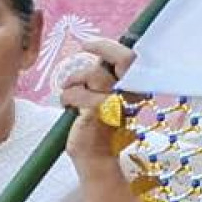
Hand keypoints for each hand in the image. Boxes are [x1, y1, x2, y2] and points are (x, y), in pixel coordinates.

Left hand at [59, 37, 134, 158]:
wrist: (95, 156)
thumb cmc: (98, 126)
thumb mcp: (106, 97)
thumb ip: (105, 79)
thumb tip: (96, 58)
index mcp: (133, 89)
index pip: (129, 59)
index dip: (108, 47)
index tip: (88, 45)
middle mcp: (129, 93)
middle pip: (116, 61)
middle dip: (96, 55)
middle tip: (79, 60)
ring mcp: (116, 102)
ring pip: (92, 74)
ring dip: (74, 83)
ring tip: (70, 96)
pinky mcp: (100, 111)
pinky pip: (77, 92)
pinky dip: (67, 98)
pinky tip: (69, 108)